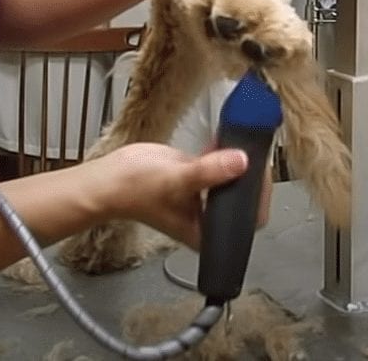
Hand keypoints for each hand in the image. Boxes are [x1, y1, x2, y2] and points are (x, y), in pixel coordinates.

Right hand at [95, 142, 267, 249]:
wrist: (109, 178)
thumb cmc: (133, 192)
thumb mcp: (176, 181)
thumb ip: (209, 172)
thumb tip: (241, 162)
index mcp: (206, 232)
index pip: (250, 218)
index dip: (259, 196)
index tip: (259, 170)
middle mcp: (209, 217)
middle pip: (245, 196)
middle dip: (252, 173)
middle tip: (255, 149)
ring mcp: (203, 195)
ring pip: (235, 177)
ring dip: (240, 158)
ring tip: (245, 138)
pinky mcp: (197, 176)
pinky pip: (220, 162)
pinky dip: (226, 149)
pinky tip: (228, 136)